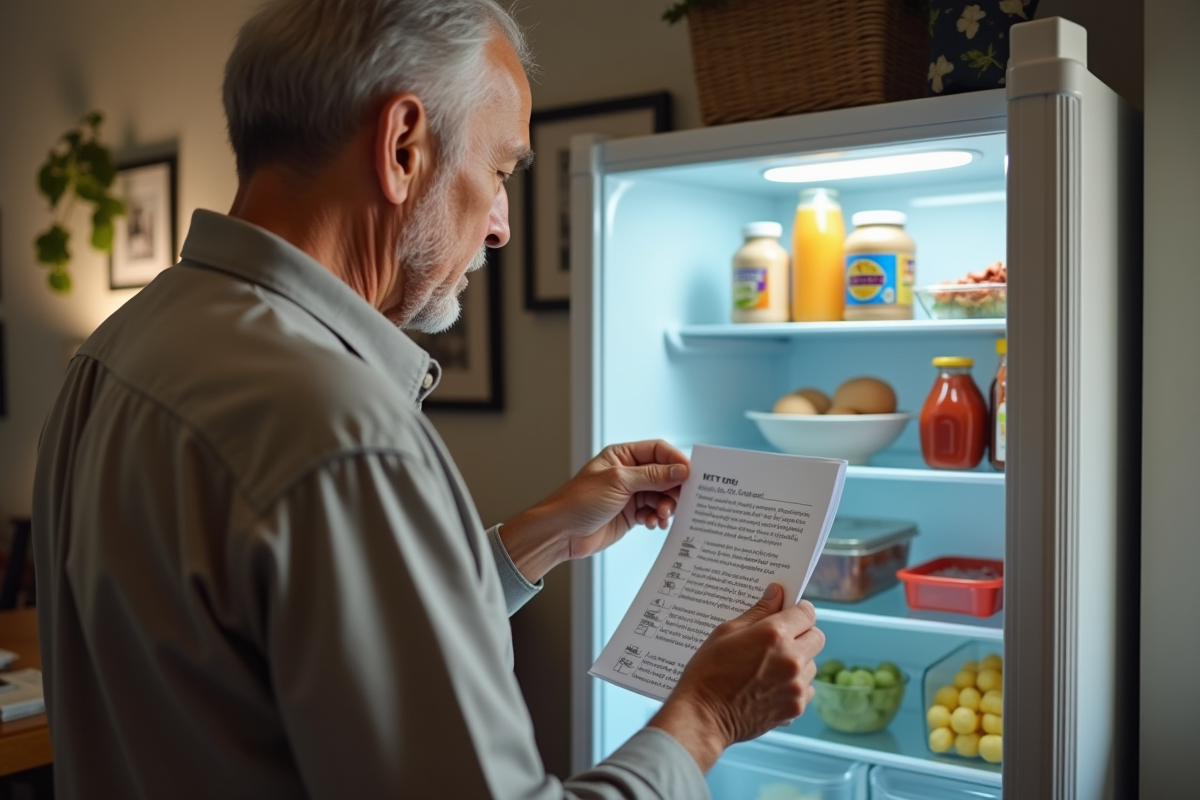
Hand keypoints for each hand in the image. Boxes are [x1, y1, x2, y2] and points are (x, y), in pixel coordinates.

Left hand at [499, 440, 688, 582]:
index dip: (677, 461)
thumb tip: (681, 470)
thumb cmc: (580, 501)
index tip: (692, 474)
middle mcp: (629, 473)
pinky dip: (657, 518)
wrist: (561, 533)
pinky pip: (654, 512)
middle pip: (665, 475)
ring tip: (662, 516)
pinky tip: (653, 524)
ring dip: (666, 506)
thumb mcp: (619, 482)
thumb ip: (652, 475)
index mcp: (623, 455)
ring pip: (662, 496)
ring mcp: (630, 494)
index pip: (659, 451)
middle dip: (674, 488)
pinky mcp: (631, 514)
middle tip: (680, 501)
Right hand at [647, 584, 824, 771]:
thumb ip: (758, 612)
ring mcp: (796, 686)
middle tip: (780, 640)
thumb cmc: (708, 671)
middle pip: (817, 637)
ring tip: (771, 667)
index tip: (789, 613)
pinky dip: (795, 685)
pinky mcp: (796, 708)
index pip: (807, 612)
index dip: (798, 610)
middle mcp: (791, 659)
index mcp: (774, 635)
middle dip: (802, 634)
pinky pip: (806, 689)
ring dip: (799, 661)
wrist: (703, 716)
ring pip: (812, 664)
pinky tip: (772, 686)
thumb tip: (777, 593)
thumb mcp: (726, 632)